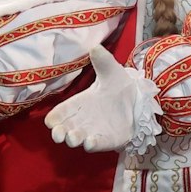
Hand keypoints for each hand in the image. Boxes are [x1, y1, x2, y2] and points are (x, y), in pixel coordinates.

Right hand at [46, 45, 160, 153]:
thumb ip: (103, 61)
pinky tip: (91, 142)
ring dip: (73, 140)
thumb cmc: (119, 86)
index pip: (58, 114)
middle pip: (62, 130)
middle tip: (60, 134)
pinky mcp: (106, 140)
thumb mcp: (111, 71)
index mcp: (77, 104)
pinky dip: (91, 145)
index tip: (51, 121)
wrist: (139, 100)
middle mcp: (81, 120)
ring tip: (74, 137)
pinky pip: (95, 145)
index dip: (53, 119)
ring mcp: (92, 131)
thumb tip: (95, 46)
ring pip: (76, 140)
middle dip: (59, 133)